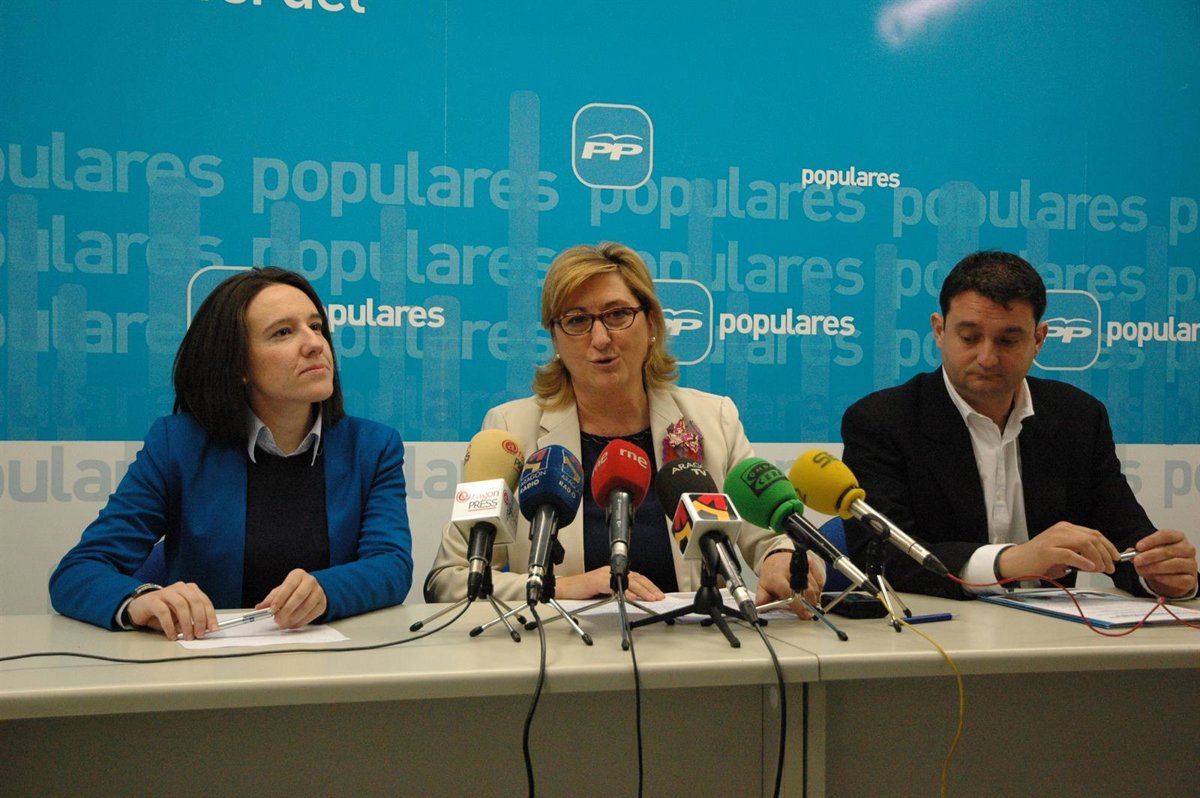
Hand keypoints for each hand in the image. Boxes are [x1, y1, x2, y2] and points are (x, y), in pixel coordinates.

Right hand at [127, 582, 217, 640]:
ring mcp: (166, 592)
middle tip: (200, 634)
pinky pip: (164, 613)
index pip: (204, 601)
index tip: (213, 629)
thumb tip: (202, 631)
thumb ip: (192, 620)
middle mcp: (180, 588)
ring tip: (187, 636)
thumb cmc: (164, 611)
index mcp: (190, 589)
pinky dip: (170, 626)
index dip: (210, 616)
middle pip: (195, 601)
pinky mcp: (153, 600)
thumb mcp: (181, 615)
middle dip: (200, 620)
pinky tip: (172, 635)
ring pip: (181, 606)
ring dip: (186, 623)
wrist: (140, 607)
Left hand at [257, 569, 327, 628]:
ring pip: (306, 607)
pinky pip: (311, 615)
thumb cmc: (293, 589)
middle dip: (286, 610)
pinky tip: (292, 624)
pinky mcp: (322, 604)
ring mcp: (318, 592)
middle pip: (299, 596)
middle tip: (277, 619)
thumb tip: (259, 607)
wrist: (311, 590)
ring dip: (293, 618)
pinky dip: (300, 622)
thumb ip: (270, 599)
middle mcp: (310, 581)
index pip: (289, 586)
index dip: (280, 598)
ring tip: (283, 624)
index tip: (273, 609)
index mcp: (298, 575)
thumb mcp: (281, 590)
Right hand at [554, 567, 665, 601]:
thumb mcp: (604, 594)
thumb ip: (617, 594)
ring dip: (641, 590)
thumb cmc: (581, 592)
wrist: (563, 590)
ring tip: (650, 597)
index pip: (635, 578)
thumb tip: (633, 600)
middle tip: (658, 597)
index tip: (657, 594)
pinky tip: (632, 596)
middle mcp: (610, 572)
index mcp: (613, 574)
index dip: (648, 586)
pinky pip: (613, 585)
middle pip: (635, 578)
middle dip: (649, 588)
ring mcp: (603, 575)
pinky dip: (624, 591)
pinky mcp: (596, 581)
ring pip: (627, 580)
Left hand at [756, 550, 825, 618]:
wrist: (777, 557)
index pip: (789, 593)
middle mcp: (791, 571)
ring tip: (808, 602)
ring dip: (814, 598)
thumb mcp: (762, 586)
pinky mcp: (811, 564)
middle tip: (809, 612)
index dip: (798, 605)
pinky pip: (820, 581)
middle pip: (806, 591)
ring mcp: (803, 566)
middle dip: (809, 604)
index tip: (804, 614)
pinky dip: (818, 590)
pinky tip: (811, 592)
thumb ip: (763, 599)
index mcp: (777, 577)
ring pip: (815, 587)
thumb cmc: (772, 574)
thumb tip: (762, 609)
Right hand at [998, 522, 1120, 581]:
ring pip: (1084, 544)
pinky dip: (1083, 561)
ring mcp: (1053, 539)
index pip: (1093, 533)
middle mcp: (1061, 530)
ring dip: (1097, 557)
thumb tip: (1098, 563)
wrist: (1015, 562)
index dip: (1108, 545)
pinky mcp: (1047, 551)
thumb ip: (1078, 554)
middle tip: (1111, 567)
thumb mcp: (1062, 553)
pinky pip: (1070, 554)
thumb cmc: (1038, 560)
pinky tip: (1090, 567)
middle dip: (1106, 553)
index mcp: (1065, 529)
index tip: (1116, 558)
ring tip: (1101, 569)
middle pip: (1092, 538)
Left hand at [1129, 529, 1197, 598]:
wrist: (1172, 576)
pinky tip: (1155, 577)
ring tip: (1142, 570)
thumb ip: (1140, 551)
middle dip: (1150, 556)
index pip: (1166, 535)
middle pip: (1169, 550)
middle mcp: (1188, 549)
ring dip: (1156, 567)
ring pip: (1175, 564)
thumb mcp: (1149, 552)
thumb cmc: (1161, 560)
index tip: (1138, 547)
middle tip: (1137, 560)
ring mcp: (1191, 564)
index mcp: (1178, 537)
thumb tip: (1130, 552)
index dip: (1151, 540)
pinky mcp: (1191, 579)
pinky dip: (1166, 578)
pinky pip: (1180, 579)